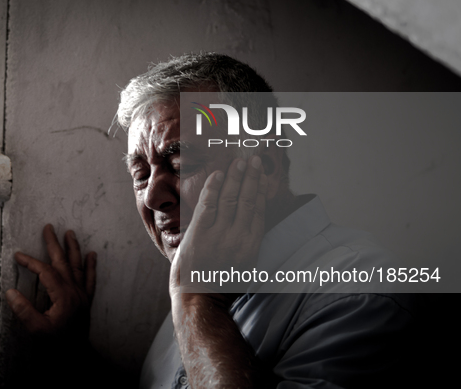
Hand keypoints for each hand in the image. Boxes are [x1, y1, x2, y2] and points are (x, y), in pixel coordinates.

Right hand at [5, 224, 95, 337]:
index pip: (46, 272)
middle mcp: (74, 291)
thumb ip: (24, 310)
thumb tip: (11, 292)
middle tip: (49, 227)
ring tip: (70, 233)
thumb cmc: (55, 344)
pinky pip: (90, 279)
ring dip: (73, 248)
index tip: (18, 256)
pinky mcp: (86, 300)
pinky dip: (91, 266)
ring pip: (78, 266)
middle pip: (63, 262)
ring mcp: (82, 295)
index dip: (31, 262)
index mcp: (62, 296)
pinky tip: (92, 255)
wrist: (75, 356)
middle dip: (54, 244)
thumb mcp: (36, 329)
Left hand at [169, 156, 266, 387]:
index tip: (261, 174)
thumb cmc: (220, 284)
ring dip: (235, 177)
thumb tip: (251, 220)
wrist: (198, 300)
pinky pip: (209, 204)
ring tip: (239, 162)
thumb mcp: (244, 265)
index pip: (258, 210)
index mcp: (251, 246)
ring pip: (230, 198)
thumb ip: (247, 242)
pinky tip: (218, 174)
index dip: (260, 189)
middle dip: (251, 177)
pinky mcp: (200, 234)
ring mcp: (219, 235)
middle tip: (253, 159)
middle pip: (247, 199)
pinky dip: (214, 187)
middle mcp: (238, 238)